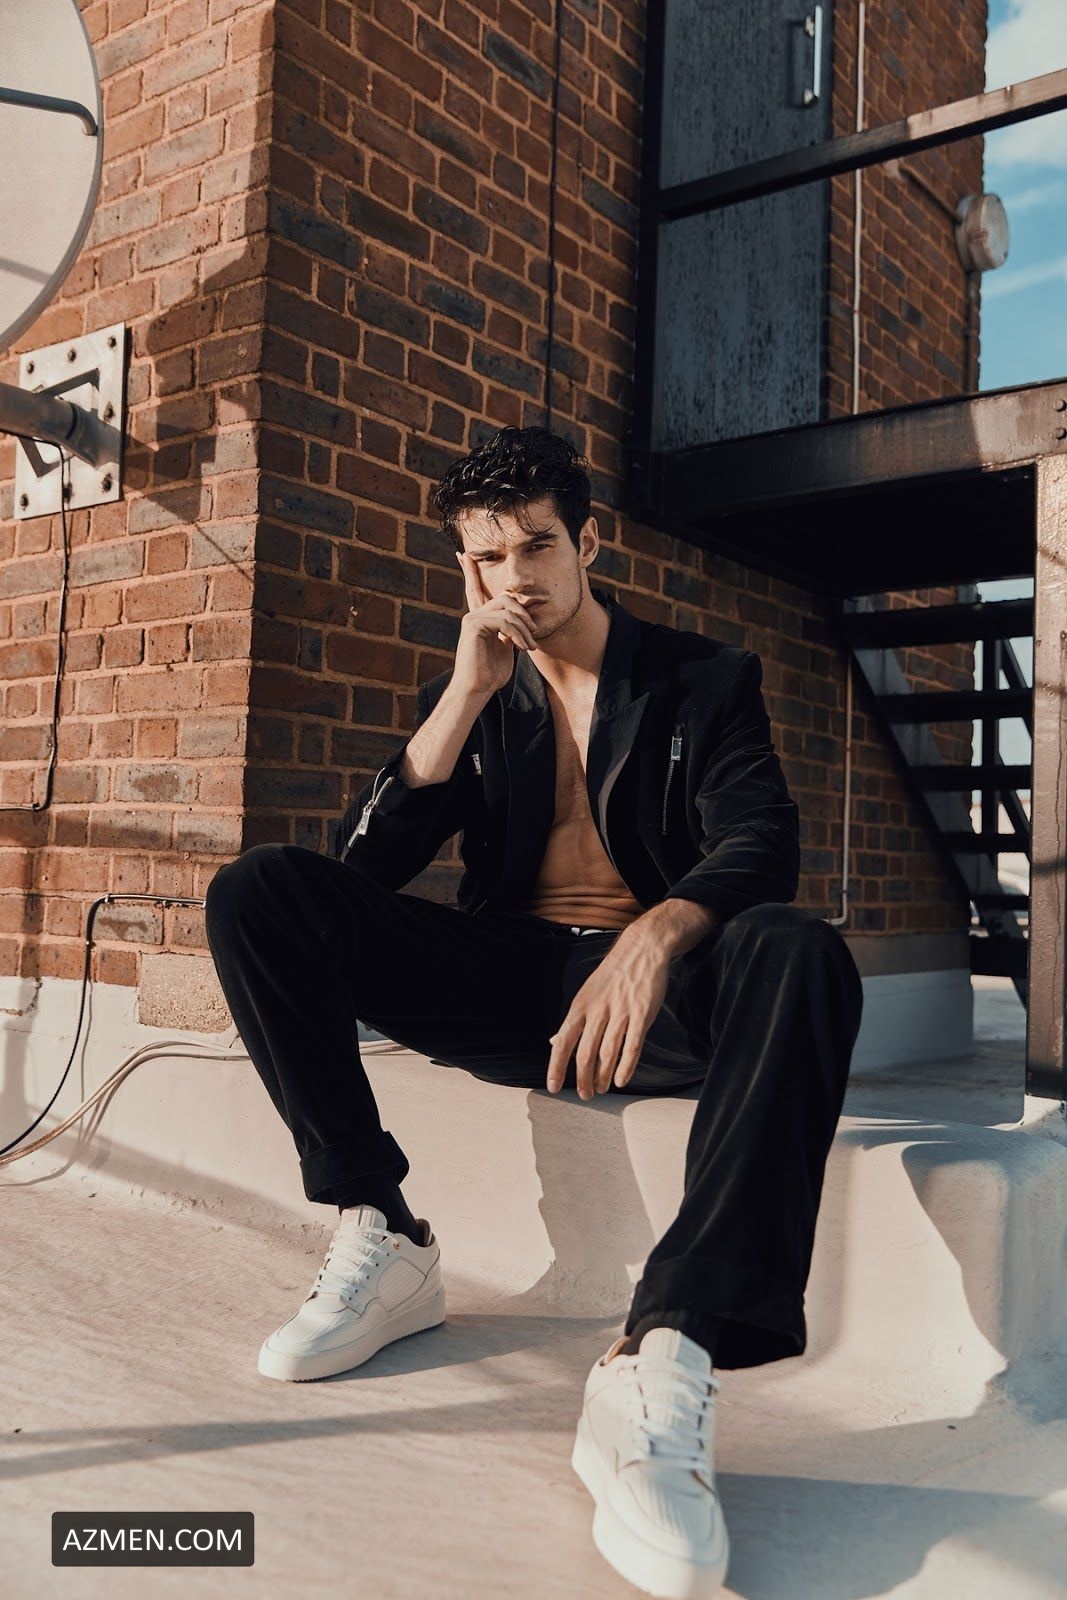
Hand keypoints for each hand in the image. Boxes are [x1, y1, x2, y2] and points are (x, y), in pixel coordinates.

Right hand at [452, 550, 537, 696]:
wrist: (477, 690)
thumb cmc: (491, 674)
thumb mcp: (506, 649)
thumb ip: (510, 632)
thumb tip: (523, 623)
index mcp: (480, 618)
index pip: (476, 589)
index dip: (470, 571)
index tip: (464, 554)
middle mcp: (473, 615)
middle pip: (506, 598)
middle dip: (525, 615)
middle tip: (533, 636)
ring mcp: (471, 619)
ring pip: (508, 609)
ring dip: (524, 629)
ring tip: (530, 648)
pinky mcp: (473, 625)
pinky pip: (504, 621)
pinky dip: (518, 634)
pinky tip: (522, 648)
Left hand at [545, 932, 670, 1096]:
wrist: (641, 949)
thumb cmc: (612, 976)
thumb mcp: (586, 994)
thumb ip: (573, 1021)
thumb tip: (554, 1043)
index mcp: (580, 1006)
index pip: (563, 1041)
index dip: (556, 1067)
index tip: (553, 1086)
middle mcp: (598, 1010)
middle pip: (584, 1053)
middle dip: (583, 1079)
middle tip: (585, 1095)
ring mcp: (620, 1012)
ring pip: (607, 1053)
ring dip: (603, 1076)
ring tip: (601, 1089)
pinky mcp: (641, 1014)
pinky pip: (633, 1045)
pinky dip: (626, 1066)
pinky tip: (621, 1080)